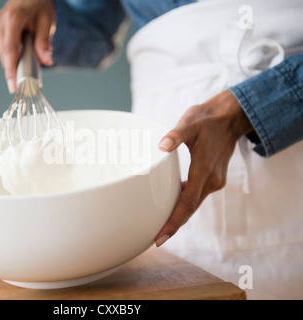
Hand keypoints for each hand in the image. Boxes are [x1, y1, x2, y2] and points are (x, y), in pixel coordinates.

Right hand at [0, 0, 55, 92]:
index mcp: (13, 18)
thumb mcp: (47, 21)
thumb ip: (45, 42)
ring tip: (27, 66)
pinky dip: (12, 56)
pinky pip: (3, 50)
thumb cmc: (39, 4)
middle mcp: (0, 23)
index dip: (11, 71)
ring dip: (14, 63)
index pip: (11, 50)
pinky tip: (22, 53)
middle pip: (6, 55)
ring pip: (4, 54)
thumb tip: (46, 61)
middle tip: (25, 85)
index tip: (13, 86)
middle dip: (15, 71)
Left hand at [155, 90, 253, 246]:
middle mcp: (211, 180)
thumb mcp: (190, 122)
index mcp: (204, 169)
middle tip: (154, 239)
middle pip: (189, 209)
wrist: (229, 118)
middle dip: (173, 225)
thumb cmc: (207, 120)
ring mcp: (214, 180)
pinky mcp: (212, 178)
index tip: (160, 237)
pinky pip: (196, 196)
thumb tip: (161, 146)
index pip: (186, 203)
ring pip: (193, 204)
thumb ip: (176, 135)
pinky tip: (170, 205)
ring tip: (159, 227)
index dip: (173, 222)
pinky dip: (184, 204)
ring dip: (178, 216)